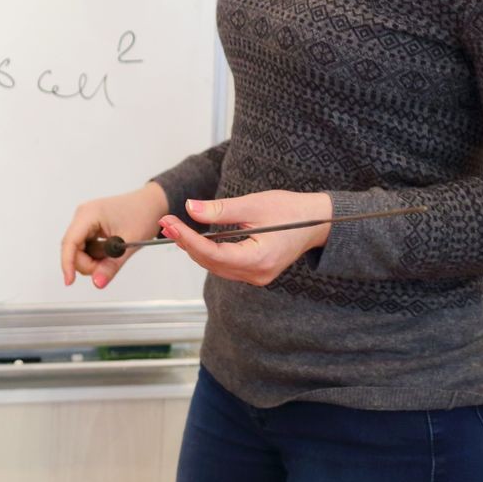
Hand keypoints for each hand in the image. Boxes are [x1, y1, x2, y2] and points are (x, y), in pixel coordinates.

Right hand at [61, 183, 170, 289]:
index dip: (67, 263)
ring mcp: (85, 221)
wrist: (152, 203)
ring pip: (78, 250)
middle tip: (107, 266)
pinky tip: (109, 251)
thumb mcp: (128, 244)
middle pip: (73, 249)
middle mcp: (83, 216)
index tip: (70, 281)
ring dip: (93, 260)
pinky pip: (85, 247)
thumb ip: (111, 266)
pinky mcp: (90, 227)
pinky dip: (96, 255)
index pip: (70, 242)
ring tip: (113, 255)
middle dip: (88, 263)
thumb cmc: (143, 214)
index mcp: (88, 214)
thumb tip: (97, 282)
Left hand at [158, 190, 333, 285]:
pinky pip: (224, 265)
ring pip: (215, 265)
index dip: (187, 239)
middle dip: (186, 242)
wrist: (317, 221)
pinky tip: (194, 237)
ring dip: (194, 248)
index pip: (213, 253)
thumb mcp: (254, 205)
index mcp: (259, 260)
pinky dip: (207, 251)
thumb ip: (221, 210)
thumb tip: (191, 208)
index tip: (170, 223)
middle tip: (166, 222)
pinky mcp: (255, 272)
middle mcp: (257, 274)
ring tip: (174, 228)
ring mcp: (256, 276)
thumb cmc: (292, 211)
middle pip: (211, 262)